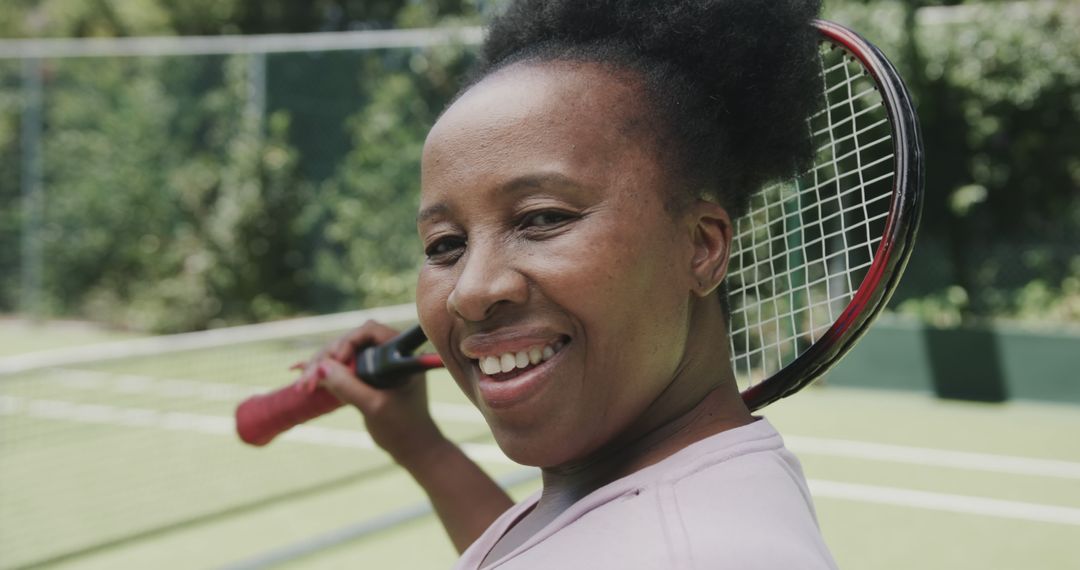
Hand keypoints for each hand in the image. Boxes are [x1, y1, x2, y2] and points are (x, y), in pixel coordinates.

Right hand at [303, 320, 448, 465]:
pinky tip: (310, 381)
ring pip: (346, 353)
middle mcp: (390, 354)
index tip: (336, 360)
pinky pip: (346, 366)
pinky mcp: (369, 376)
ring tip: (304, 383)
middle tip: (309, 376)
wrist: (413, 447)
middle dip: (329, 355)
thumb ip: (349, 387)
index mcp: (401, 355)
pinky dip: (328, 373)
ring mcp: (379, 365)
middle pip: (353, 341)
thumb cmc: (402, 428)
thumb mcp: (373, 407)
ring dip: (324, 364)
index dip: (349, 340)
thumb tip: (321, 366)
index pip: (371, 331)